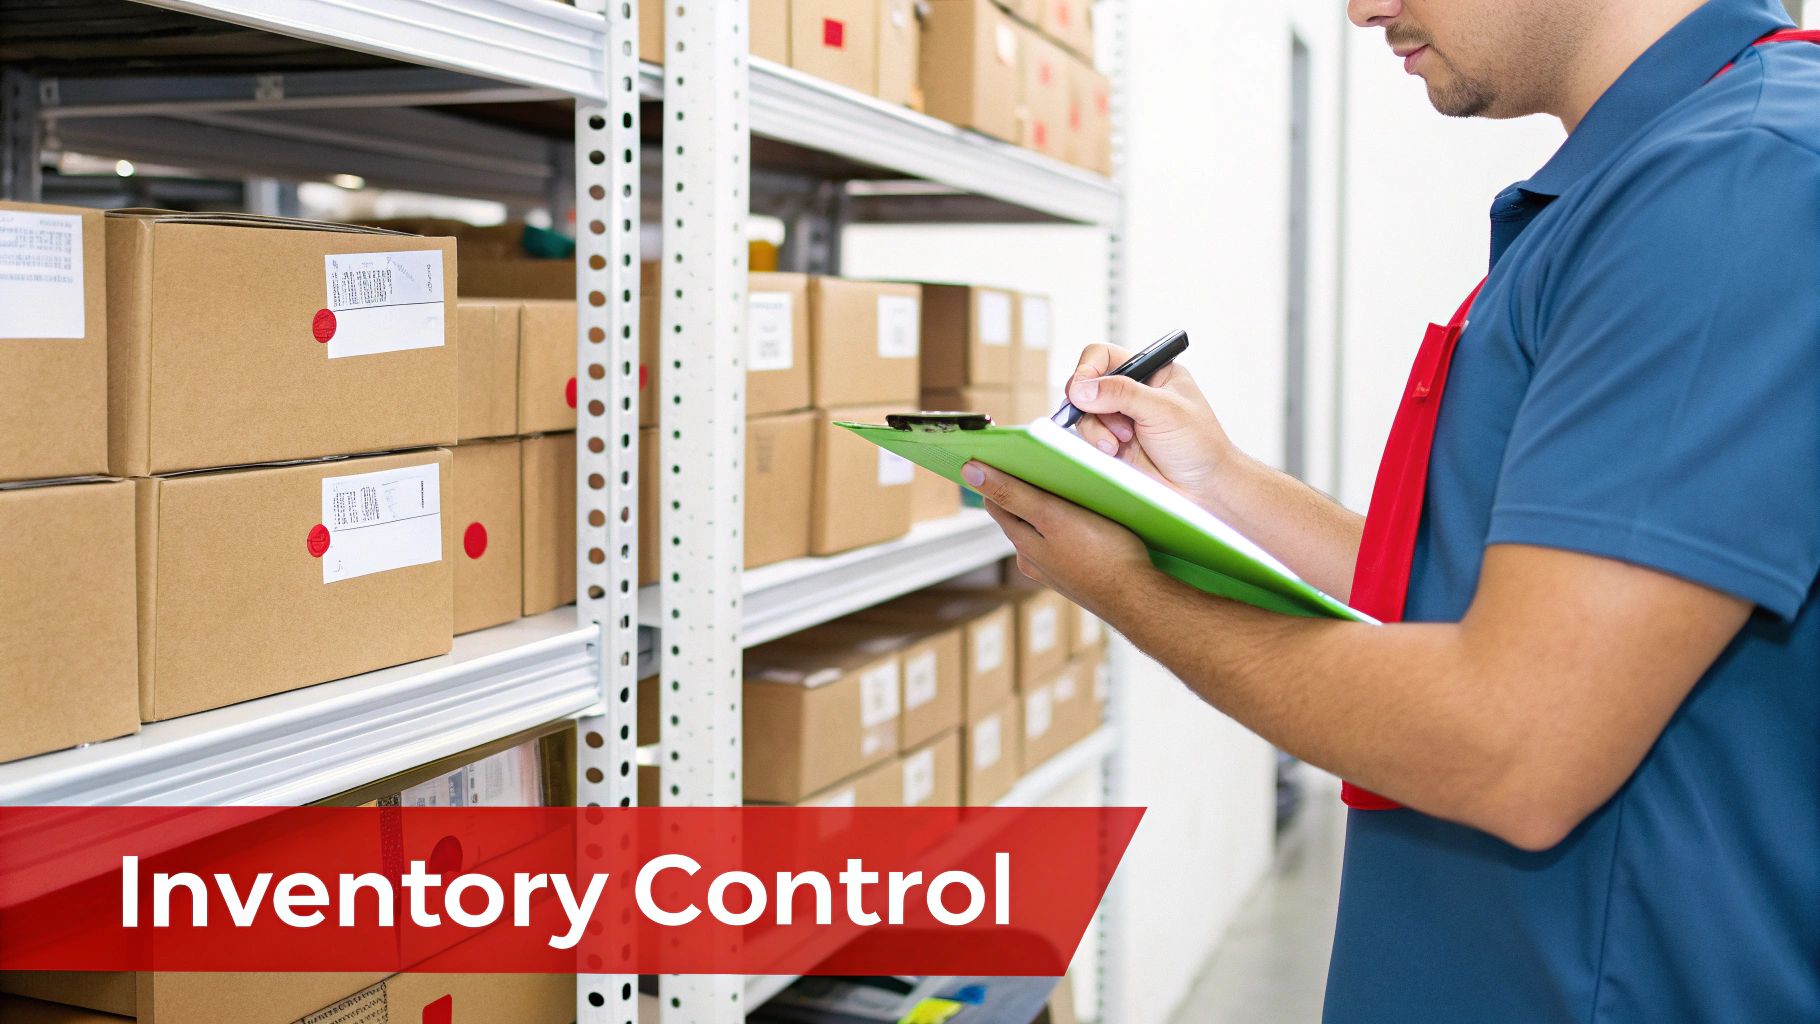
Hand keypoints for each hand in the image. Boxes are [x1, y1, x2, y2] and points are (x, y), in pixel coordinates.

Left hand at [962, 460, 1156, 616]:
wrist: (1138, 598)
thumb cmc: (1102, 555)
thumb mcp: (1053, 515)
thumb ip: (1013, 494)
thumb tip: (971, 473)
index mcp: (1022, 543)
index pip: (997, 501)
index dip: (997, 476)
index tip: (1005, 454)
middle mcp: (1033, 559)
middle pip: (1021, 515)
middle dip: (1026, 490)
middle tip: (1043, 464)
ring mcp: (1056, 569)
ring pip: (1045, 529)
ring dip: (1051, 509)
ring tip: (1070, 488)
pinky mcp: (1079, 575)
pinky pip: (1067, 543)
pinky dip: (1071, 527)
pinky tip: (1090, 519)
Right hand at [1068, 344, 1233, 507]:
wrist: (1204, 489)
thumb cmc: (1200, 445)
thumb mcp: (1164, 410)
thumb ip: (1123, 394)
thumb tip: (1082, 389)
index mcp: (1150, 372)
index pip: (1105, 357)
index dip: (1089, 368)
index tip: (1083, 388)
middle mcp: (1132, 392)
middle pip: (1087, 384)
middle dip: (1089, 402)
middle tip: (1096, 413)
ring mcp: (1120, 419)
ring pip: (1084, 412)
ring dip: (1096, 427)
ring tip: (1119, 442)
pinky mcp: (1113, 443)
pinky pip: (1088, 436)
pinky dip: (1096, 442)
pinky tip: (1115, 451)